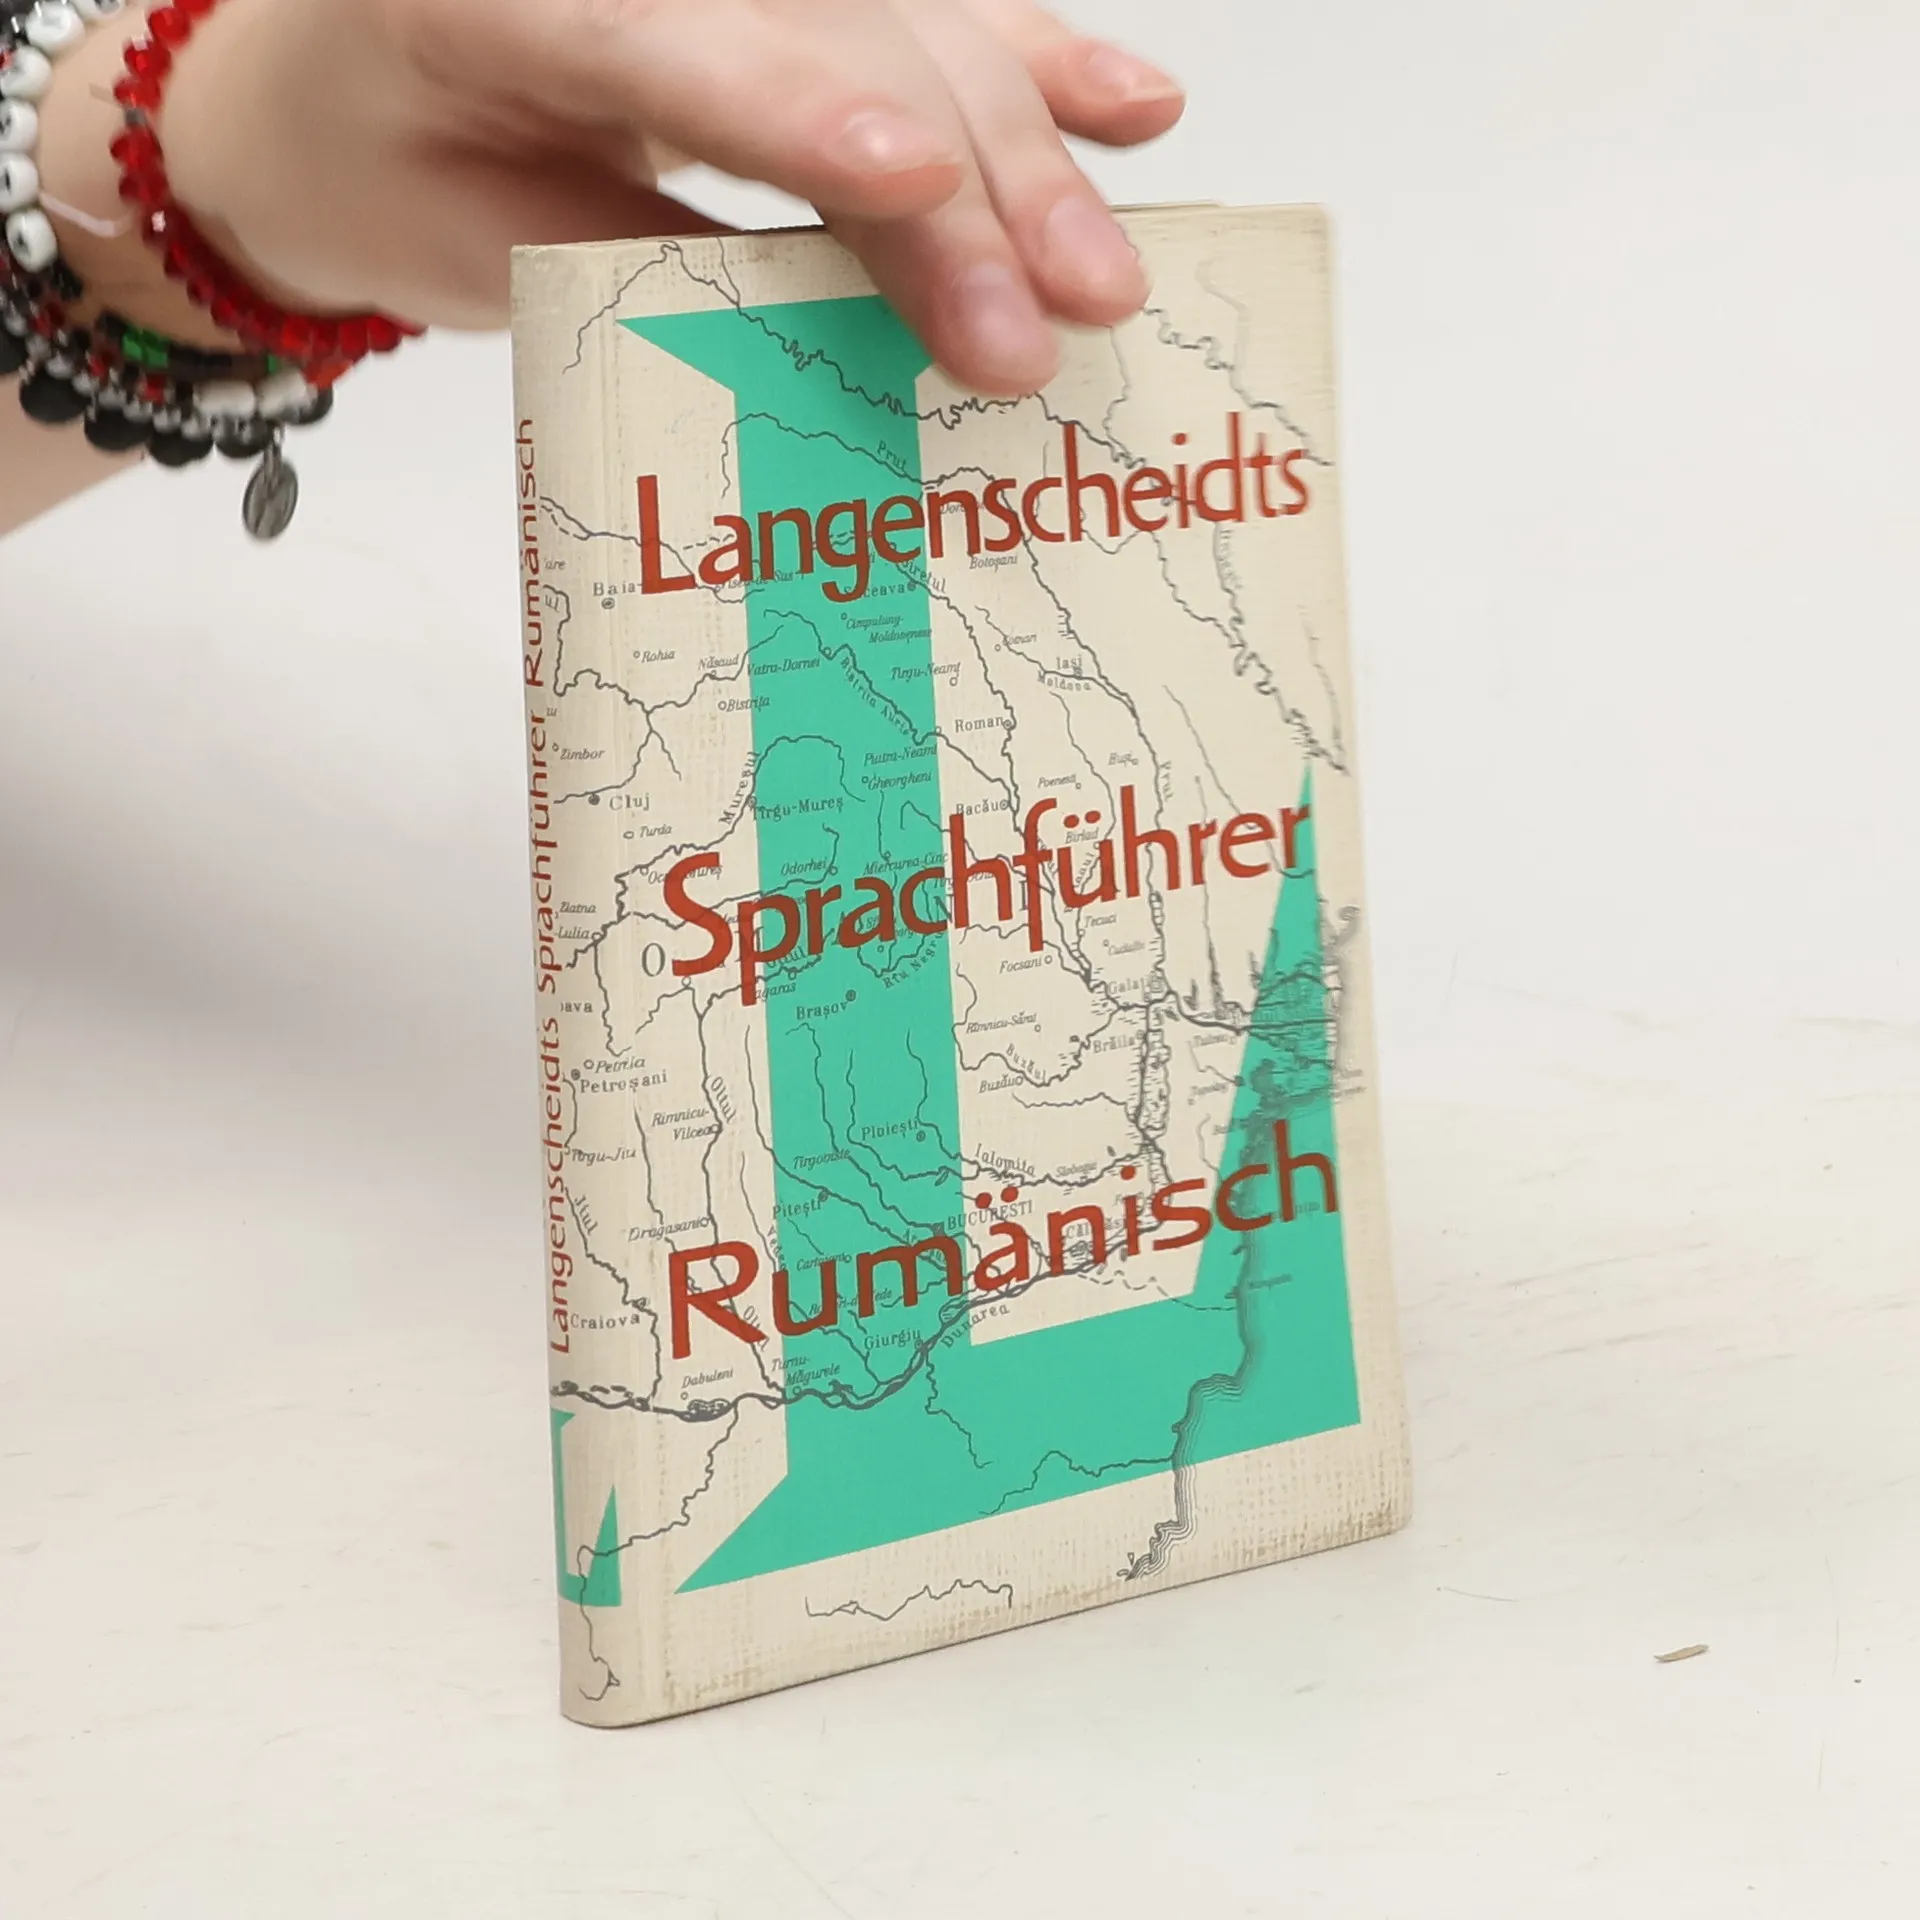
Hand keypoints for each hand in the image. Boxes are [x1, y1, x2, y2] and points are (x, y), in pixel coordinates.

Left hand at [156, 0, 1185, 394]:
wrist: (345, 91)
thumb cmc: (391, 177)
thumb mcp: (478, 250)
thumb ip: (642, 258)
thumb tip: (844, 320)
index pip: (685, 44)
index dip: (809, 112)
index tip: (912, 192)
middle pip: (842, 41)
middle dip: (961, 191)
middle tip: (1045, 327)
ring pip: (914, 30)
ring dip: (1027, 155)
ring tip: (1106, 272)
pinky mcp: (790, 3)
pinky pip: (930, 21)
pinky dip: (1036, 68)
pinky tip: (1131, 111)